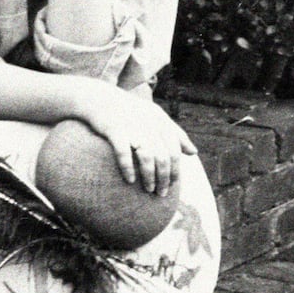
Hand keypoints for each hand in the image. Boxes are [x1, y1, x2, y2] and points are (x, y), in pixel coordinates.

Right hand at [75, 83, 197, 195]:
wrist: (100, 99)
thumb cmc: (130, 112)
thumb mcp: (156, 117)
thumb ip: (175, 134)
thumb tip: (194, 152)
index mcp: (160, 121)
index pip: (174, 150)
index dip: (176, 169)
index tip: (173, 184)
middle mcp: (149, 124)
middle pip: (163, 157)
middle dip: (165, 178)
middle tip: (161, 193)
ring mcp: (132, 126)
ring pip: (147, 157)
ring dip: (150, 176)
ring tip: (149, 190)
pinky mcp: (114, 129)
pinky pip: (124, 152)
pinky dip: (128, 167)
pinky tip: (130, 180)